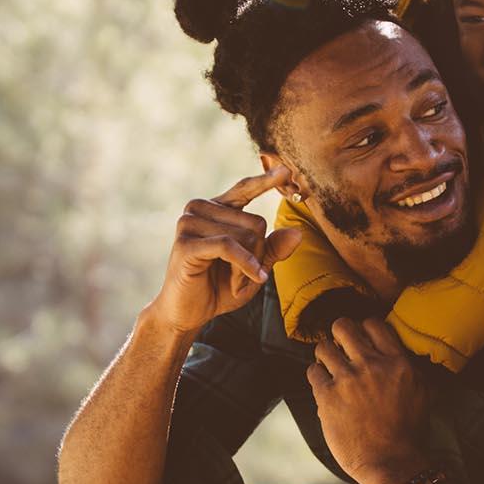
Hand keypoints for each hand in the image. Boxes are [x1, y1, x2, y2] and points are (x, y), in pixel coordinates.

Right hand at [146, 164, 305, 336]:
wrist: (187, 313)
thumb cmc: (218, 288)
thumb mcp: (253, 267)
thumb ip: (273, 249)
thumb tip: (297, 233)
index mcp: (215, 209)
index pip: (244, 189)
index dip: (265, 181)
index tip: (285, 170)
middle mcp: (199, 210)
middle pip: (255, 222)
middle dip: (257, 256)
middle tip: (244, 277)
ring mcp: (189, 223)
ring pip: (244, 236)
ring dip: (247, 266)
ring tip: (234, 281)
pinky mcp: (186, 243)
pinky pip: (229, 246)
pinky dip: (244, 264)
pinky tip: (251, 278)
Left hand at [308, 317, 429, 483]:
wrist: (392, 462)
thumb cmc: (409, 432)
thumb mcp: (422, 392)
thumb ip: (408, 367)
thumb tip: (395, 352)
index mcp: (397, 362)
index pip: (373, 324)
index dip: (363, 329)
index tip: (360, 340)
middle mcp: (372, 365)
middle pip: (343, 326)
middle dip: (338, 334)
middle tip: (339, 348)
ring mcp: (348, 380)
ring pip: (323, 347)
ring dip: (324, 356)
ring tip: (328, 368)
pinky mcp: (328, 397)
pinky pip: (312, 372)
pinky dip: (316, 376)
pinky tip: (323, 386)